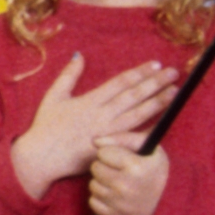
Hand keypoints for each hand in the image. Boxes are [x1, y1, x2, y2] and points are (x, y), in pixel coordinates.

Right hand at [8, 55, 170, 200]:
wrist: (41, 158)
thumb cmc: (45, 127)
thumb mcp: (54, 96)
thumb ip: (68, 76)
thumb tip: (79, 55)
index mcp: (90, 100)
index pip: (120, 82)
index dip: (139, 73)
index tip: (155, 64)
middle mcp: (102, 115)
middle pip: (133, 96)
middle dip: (155, 83)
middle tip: (173, 73)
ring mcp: (107, 132)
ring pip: (137, 115)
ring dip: (157, 103)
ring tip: (173, 93)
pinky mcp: (108, 148)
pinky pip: (132, 139)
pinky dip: (148, 132)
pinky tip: (163, 124)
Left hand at [85, 135, 170, 214]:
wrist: (170, 201)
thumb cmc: (155, 169)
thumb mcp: (149, 147)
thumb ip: (123, 138)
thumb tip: (95, 142)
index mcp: (135, 167)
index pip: (103, 153)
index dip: (111, 153)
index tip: (122, 158)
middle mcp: (126, 187)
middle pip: (95, 168)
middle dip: (105, 166)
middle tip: (119, 170)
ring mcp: (119, 204)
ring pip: (93, 185)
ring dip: (102, 182)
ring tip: (118, 182)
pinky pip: (93, 202)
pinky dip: (101, 198)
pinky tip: (114, 195)